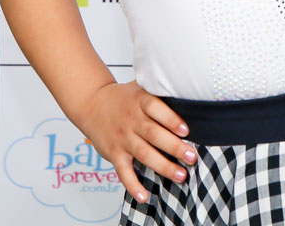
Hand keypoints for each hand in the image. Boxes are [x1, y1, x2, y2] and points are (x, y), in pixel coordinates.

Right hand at [76, 81, 197, 202]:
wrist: (92, 103)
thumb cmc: (125, 97)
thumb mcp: (142, 87)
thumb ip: (161, 93)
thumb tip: (193, 94)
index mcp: (141, 101)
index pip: (156, 109)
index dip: (171, 120)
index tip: (186, 130)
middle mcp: (132, 120)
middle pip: (154, 134)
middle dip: (174, 147)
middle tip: (192, 157)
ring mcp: (123, 138)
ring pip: (144, 154)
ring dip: (163, 166)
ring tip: (181, 175)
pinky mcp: (114, 153)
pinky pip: (123, 171)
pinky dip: (133, 185)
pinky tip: (144, 196)